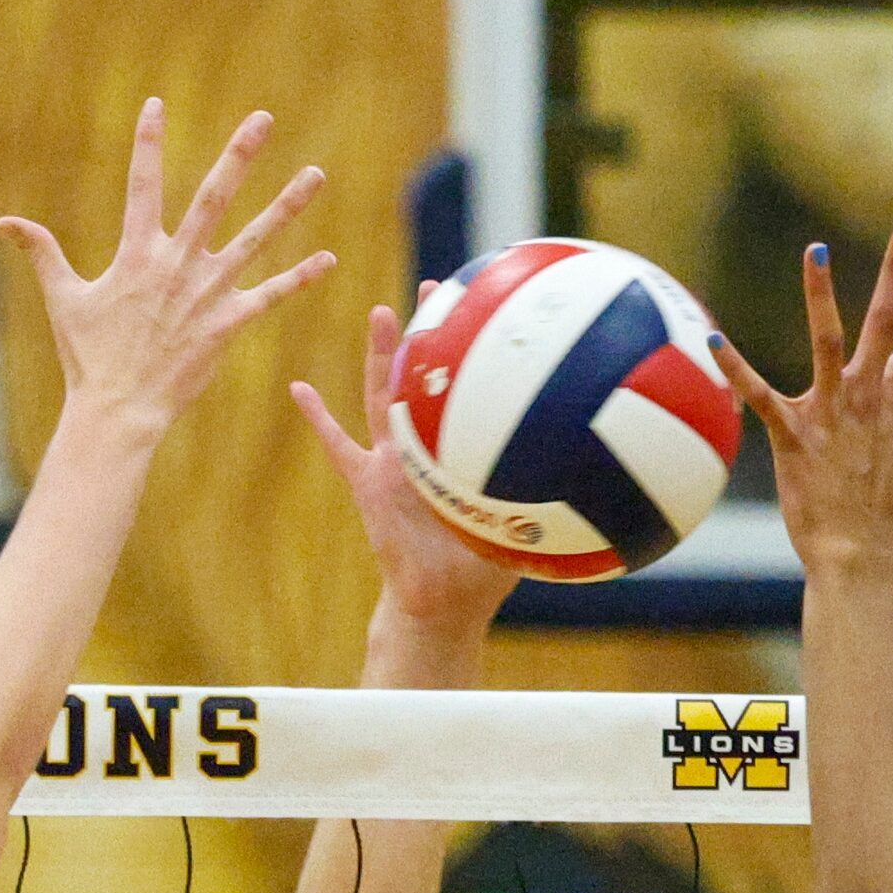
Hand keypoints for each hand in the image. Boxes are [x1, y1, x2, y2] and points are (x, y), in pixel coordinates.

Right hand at [0, 101, 335, 438]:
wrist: (118, 409)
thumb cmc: (88, 357)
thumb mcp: (62, 298)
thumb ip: (41, 253)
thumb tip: (2, 222)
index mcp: (136, 253)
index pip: (142, 183)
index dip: (148, 143)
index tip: (157, 105)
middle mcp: (177, 264)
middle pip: (213, 197)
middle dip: (239, 155)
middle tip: (264, 119)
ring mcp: (206, 293)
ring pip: (255, 239)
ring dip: (286, 206)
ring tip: (316, 174)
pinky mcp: (228, 324)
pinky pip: (270, 296)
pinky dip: (299, 279)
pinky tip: (329, 260)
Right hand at [293, 289, 515, 632]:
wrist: (439, 605)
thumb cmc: (479, 575)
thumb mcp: (520, 532)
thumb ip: (545, 507)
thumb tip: (593, 485)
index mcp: (458, 457)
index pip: (469, 395)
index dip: (477, 356)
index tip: (492, 310)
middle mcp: (427, 451)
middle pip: (426, 379)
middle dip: (431, 333)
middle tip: (439, 286)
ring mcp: (393, 463)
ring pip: (383, 396)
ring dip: (380, 355)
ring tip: (380, 311)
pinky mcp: (366, 484)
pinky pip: (338, 445)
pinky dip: (318, 418)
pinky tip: (299, 388)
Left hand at [713, 229, 892, 570]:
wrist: (856, 559)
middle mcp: (865, 399)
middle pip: (885, 323)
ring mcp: (829, 414)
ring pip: (825, 342)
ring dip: (821, 295)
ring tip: (817, 249)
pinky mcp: (793, 434)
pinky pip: (759, 395)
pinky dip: (735, 369)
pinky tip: (713, 340)